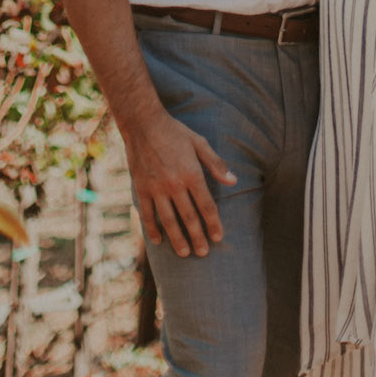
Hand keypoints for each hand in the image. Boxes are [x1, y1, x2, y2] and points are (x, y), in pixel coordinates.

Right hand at [122, 110, 236, 257]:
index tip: (219, 237)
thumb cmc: (175, 132)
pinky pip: (147, 214)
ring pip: (169, 220)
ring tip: (184, 253)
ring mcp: (156, 188)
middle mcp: (175, 184)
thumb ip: (216, 164)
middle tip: (203, 252)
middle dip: (197, 237)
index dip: (213, 223)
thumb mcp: (199, 143)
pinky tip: (159, 241)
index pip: (206, 205)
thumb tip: (234, 181)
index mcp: (192, 174)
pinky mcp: (141, 188)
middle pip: (189, 217)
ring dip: (177, 239)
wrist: (143, 123)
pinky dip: (152, 229)